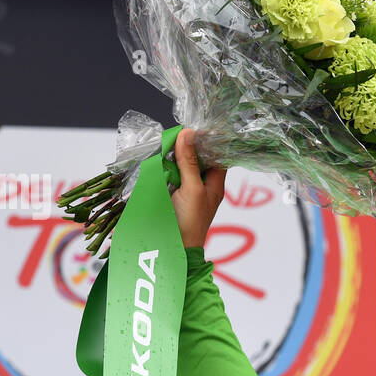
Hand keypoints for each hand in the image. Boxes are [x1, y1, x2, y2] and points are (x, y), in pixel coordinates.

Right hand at [169, 127, 227, 248]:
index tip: (194, 127)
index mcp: (216, 183)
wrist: (174, 248)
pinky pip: (171, 174)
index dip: (208, 140)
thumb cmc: (190, 222)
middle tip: (174, 135)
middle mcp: (203, 184)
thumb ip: (190, 162)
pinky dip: (165, 166)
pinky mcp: (173, 192)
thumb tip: (188, 133)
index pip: (217, 154)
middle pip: (198, 157)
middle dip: (187, 146)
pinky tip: (158, 158)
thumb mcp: (192, 188)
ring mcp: (188, 188)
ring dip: (174, 155)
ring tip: (164, 143)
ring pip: (183, 164)